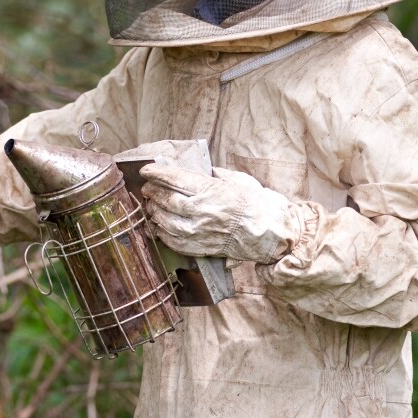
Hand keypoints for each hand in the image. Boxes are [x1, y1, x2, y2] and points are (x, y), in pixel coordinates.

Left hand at [137, 163, 299, 264]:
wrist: (271, 232)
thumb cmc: (257, 203)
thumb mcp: (237, 180)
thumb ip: (215, 175)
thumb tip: (200, 170)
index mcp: (210, 191)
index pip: (175, 179)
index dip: (157, 174)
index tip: (146, 170)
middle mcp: (202, 211)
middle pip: (166, 200)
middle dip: (152, 193)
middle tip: (146, 188)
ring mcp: (199, 232)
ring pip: (165, 222)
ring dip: (154, 213)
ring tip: (151, 206)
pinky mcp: (201, 247)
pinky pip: (173, 242)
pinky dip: (161, 233)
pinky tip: (158, 227)